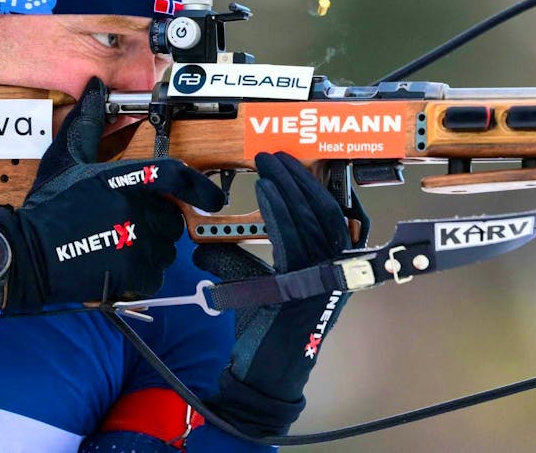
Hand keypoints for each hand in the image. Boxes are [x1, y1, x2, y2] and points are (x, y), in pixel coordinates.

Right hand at [0, 78, 223, 310]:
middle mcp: (136, 209)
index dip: (201, 187)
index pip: (177, 176)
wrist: (25, 253)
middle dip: (157, 221)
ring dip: (151, 248)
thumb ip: (90, 124)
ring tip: (118, 244)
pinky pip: (156, 274)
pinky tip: (119, 266)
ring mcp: (137, 242)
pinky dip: (143, 274)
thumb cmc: (48, 207)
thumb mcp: (67, 158)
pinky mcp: (132, 273)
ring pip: (166, 247)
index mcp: (125, 179)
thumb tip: (97, 89)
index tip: (213, 198)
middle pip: (172, 216)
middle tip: (127, 224)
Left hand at [194, 151, 369, 437]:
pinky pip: (293, 241)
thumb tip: (201, 242)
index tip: (288, 166)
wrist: (264, 378)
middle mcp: (334, 274)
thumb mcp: (252, 288)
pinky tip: (263, 194)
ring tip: (267, 168)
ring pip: (309, 223)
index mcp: (330, 270)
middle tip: (273, 157)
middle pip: (322, 214)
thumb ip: (235, 262)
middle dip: (298, 181)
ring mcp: (323, 282)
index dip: (310, 188)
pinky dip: (279, 213)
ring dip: (287, 189)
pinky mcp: (304, 289)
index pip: (328, 218)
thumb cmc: (263, 334)